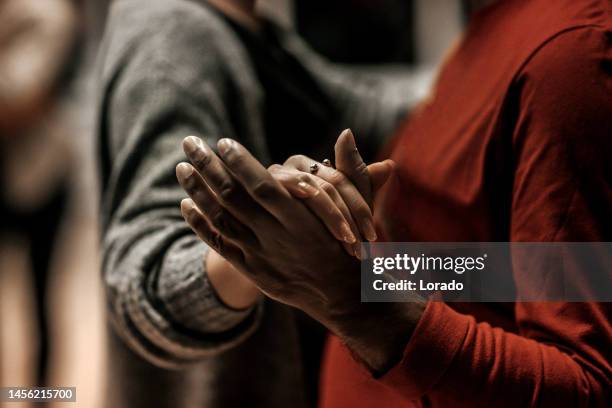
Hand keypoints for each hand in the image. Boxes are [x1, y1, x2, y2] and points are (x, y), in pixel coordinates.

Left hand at [176, 135, 424, 372]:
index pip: (262, 186)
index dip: (240, 164)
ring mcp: (262, 255)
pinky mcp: (253, 270)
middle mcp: (277, 237)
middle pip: (233, 198)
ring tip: (181, 169)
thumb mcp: (359, 207)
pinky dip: (200, 225)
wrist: (344, 296)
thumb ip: (352, 170)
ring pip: (221, 220)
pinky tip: (185, 204)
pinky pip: (220, 245)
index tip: (222, 141)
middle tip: (190, 143)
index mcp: (302, 219)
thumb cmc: (352, 245)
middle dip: (207, 168)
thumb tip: (345, 132)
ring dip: (197, 192)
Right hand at [271, 129, 394, 256]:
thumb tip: (389, 165)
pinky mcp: (262, 189)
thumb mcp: (343, 213)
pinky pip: (288, 194)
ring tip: (347, 243)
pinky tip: (315, 226)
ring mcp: (275, 176)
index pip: (343, 180)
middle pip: (330, 185)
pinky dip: (306, 207)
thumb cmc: (316, 232)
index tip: (372, 238)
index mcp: (314, 166)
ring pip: (313, 189)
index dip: (361, 209)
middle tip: (360, 248)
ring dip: (333, 218)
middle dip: (349, 217)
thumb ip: (363, 187)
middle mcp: (293, 166)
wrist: (279, 257)